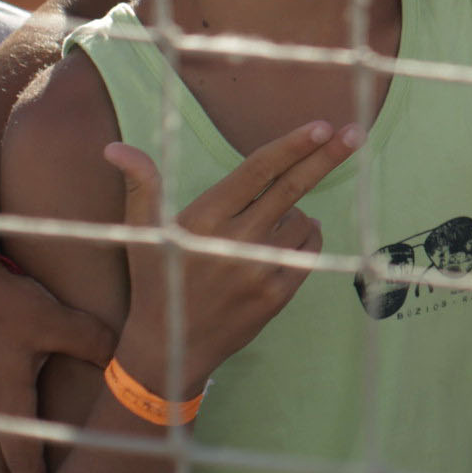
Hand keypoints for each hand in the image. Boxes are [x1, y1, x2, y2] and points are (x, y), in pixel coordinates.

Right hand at [107, 120, 360, 387]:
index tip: (321, 125)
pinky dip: (304, 240)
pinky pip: (308, 251)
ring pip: (301, 221)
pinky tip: (282, 245)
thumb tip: (116, 147)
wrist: (171, 346)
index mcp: (204, 219)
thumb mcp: (142, 233)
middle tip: (355, 132)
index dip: (291, 147)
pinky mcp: (278, 294)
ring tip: (262, 232)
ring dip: (293, 216)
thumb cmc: (158, 280)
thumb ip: (142, 185)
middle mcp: (235, 241)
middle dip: (326, 157)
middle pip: (291, 188)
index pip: (257, 171)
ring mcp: (260, 269)